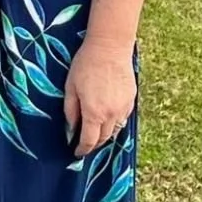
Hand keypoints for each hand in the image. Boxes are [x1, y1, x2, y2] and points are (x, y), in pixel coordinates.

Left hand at [63, 38, 136, 157]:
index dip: (82, 149)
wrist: (110, 48)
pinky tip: (107, 118)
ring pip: (115, 130)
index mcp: (94, 113)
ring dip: (105, 135)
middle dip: (94, 144)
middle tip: (84, 144)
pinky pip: (122, 119)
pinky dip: (114, 123)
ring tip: (95, 133)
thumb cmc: (85, 64)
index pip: (89, 141)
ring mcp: (124, 109)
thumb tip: (71, 128)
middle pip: (104, 139)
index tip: (76, 153)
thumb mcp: (70, 86)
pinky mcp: (131, 101)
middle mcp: (111, 115)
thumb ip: (70, 110)